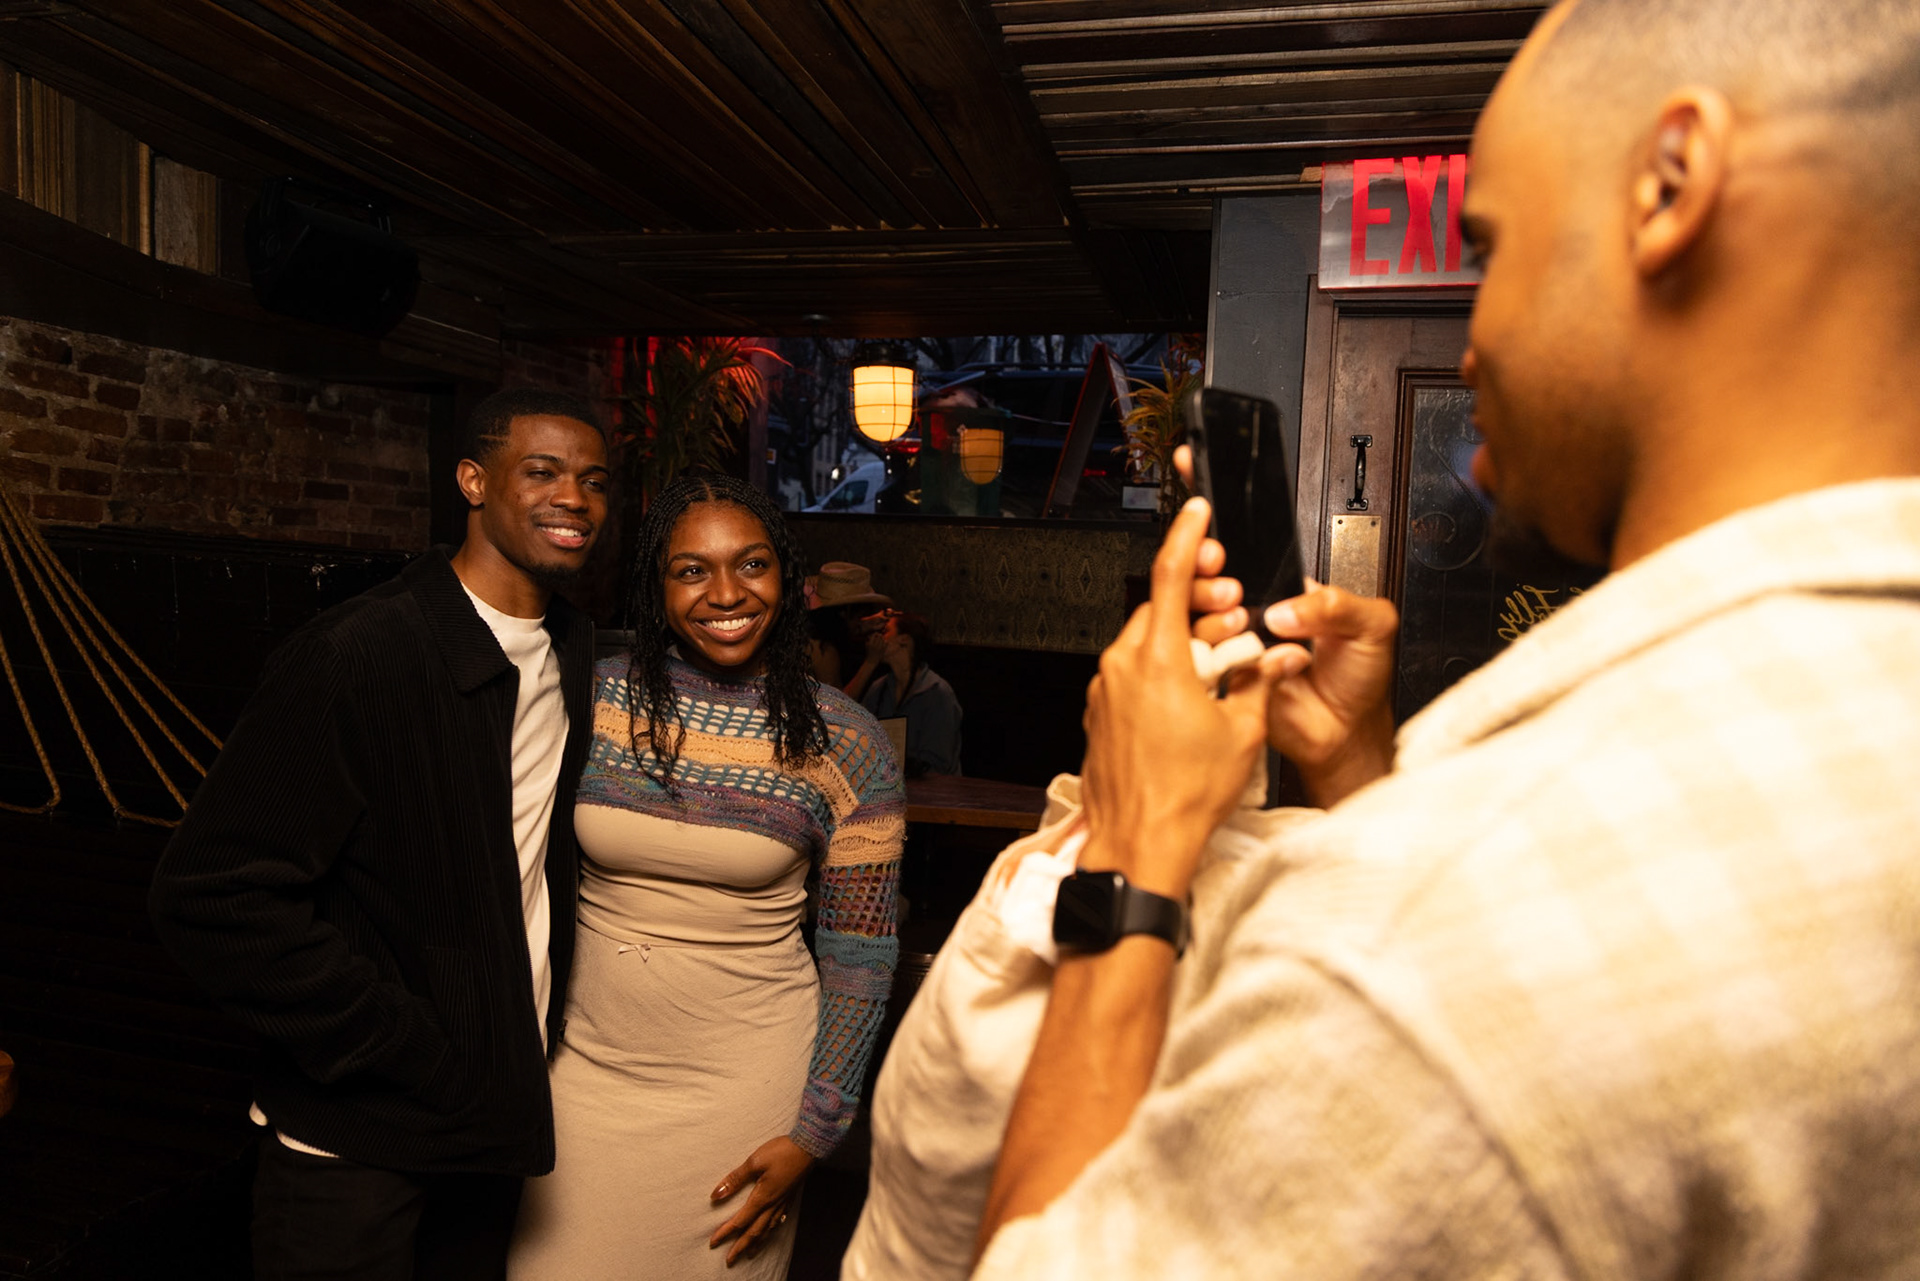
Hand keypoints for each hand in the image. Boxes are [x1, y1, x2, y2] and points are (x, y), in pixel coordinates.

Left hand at [709, 1135, 812, 1265]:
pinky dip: (771, 1231)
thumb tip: (716, 1195)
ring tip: (749, 1254)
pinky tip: (770, 1231)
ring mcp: (782, 1203)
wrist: (808, 1146)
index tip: (713, 1242)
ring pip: (767, 1229)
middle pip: (754, 1232)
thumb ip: (735, 1179)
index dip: (725, 1232)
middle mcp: (773, 1205)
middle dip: (740, 1247)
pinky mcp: (789, 1198)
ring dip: (756, 1243)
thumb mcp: (754, 1161)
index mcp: (762, 1197)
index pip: (740, 1220)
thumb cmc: (781, 1151)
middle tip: (730, 1260)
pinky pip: (778, 1221)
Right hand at [863, 630, 887, 662]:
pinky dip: (886, 641)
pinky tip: (885, 641)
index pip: (874, 635)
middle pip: (879, 637)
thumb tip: (870, 634)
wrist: (871, 661)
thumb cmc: (868, 652)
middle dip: (880, 636)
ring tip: (881, 639)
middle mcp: (875, 645)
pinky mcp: (883, 650)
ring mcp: (879, 648)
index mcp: (870, 644)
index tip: (876, 634)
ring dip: (882, 638)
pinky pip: (886, 643)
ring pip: (883, 640)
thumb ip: (868, 640)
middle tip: (880, 636)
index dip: (876, 634)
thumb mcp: (866, 646)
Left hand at [1079, 497, 1290, 900]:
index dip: (1188, 536)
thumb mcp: (1245, 732)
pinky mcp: (1100, 713)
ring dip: (1182, 640)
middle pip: (1161, 609)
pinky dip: (1161, 670)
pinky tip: (1191, 696)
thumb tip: (1271, 657)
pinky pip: (1132, 673)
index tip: (1196, 512)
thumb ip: (1257, 680)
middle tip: (1235, 613)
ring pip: (1146, 641)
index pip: (1170, 575)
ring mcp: (1105, 690)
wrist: (1140, 844)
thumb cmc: (1187, 796)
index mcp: (1158, 660)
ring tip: (1219, 665)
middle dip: (1200, 603)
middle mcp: (1122, 667)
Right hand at [1170, 446, 1397, 807]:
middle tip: (1220, 563)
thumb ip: (1337, 603)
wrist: (1346, 734)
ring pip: (1198, 609)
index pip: (1254, 540)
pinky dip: (1217, 650)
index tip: (1201, 477)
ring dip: (1212, 606)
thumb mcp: (1372, 625)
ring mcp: (1235, 640)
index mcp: (1288, 586)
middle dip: (1207, 559)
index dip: (1226, 508)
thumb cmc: (1362, 679)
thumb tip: (1286, 609)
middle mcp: (1256, 608)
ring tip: (1242, 615)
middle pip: (1211, 570)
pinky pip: (1202, 654)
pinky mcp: (1223, 674)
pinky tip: (1240, 652)